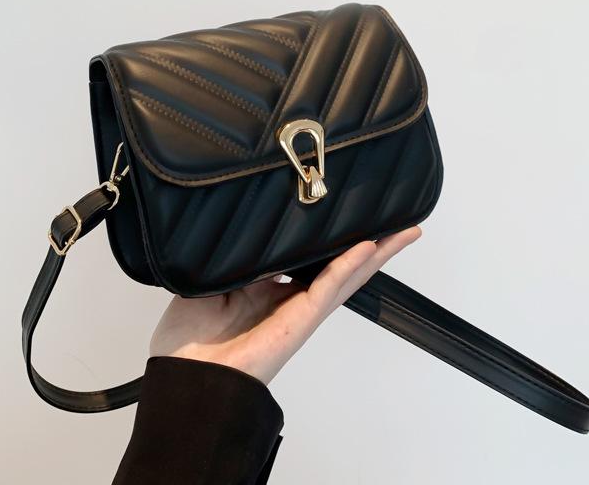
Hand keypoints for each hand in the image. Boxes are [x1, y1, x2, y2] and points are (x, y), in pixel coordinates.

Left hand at [149, 226, 421, 384]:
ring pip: (346, 275)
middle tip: (396, 222)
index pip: (307, 256)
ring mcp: (299, 310)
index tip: (345, 212)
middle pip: (339, 265)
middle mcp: (288, 297)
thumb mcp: (211, 278)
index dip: (329, 237)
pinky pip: (328, 288)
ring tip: (403, 232)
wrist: (185, 374)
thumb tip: (252, 222)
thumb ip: (234, 254)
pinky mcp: (300, 320)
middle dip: (370, 244)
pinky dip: (348, 266)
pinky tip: (367, 247)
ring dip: (376, 253)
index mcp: (266, 286)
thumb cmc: (189, 338)